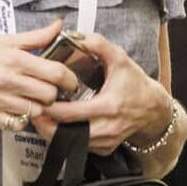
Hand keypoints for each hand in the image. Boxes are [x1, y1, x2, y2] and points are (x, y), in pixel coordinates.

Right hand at [0, 19, 81, 130]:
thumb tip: (59, 26)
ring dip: (37, 107)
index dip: (69, 79)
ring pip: (35, 111)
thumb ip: (34, 37)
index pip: (56, 73)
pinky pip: (16, 124)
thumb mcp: (2, 40)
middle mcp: (6, 79)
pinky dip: (21, 119)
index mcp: (13, 58)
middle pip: (49, 95)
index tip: (70, 81)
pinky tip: (16, 109)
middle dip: (53, 94)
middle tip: (48, 90)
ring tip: (31, 99)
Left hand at [34, 31, 170, 155]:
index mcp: (109, 106)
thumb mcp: (120, 59)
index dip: (50, 108)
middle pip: (65, 132)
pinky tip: (59, 125)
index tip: (39, 99)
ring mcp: (105, 141)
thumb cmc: (135, 84)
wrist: (152, 108)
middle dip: (45, 122)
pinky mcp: (104, 148)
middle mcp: (107, 128)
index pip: (71, 113)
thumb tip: (78, 36)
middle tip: (34, 109)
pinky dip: (66, 136)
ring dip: (53, 131)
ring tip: (42, 116)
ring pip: (70, 142)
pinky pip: (79, 146)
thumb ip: (99, 45)